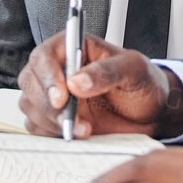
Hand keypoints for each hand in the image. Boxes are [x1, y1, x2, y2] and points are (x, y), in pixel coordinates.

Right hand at [17, 32, 182, 139]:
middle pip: (30, 82)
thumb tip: (77, 81)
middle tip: (71, 119)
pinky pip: (38, 127)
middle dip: (47, 104)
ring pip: (30, 106)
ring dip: (52, 122)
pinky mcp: (55, 119)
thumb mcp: (134, 69)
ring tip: (85, 128)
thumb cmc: (143, 83)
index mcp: (74, 48)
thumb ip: (107, 71)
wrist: (152, 113)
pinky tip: (77, 134)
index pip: (45, 55)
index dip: (47, 76)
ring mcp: (55, 96)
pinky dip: (52, 134)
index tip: (61, 97)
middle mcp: (59, 70)